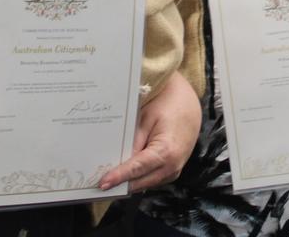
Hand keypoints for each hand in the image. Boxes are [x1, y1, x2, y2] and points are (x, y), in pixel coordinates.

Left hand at [99, 72, 200, 191]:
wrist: (189, 104)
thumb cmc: (168, 105)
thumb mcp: (147, 118)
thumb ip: (134, 141)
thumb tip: (118, 161)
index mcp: (166, 151)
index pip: (137, 169)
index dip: (118, 177)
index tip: (102, 183)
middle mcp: (172, 166)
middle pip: (140, 182)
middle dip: (120, 185)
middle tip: (99, 184)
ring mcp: (174, 170)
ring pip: (146, 184)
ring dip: (129, 183)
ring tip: (109, 180)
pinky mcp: (173, 170)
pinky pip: (152, 179)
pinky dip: (139, 178)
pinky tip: (125, 174)